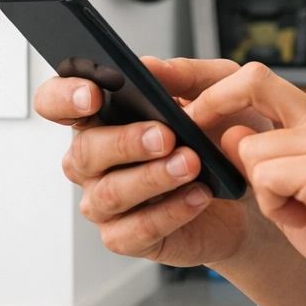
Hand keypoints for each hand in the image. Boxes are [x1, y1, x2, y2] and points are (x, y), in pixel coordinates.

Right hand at [34, 57, 267, 266]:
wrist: (249, 188)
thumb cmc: (222, 135)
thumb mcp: (216, 91)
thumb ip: (184, 75)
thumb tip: (150, 67)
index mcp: (100, 117)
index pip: (55, 103)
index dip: (63, 97)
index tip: (94, 94)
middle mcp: (93, 160)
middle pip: (84, 151)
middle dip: (124, 142)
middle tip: (165, 135)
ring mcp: (105, 202)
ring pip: (110, 193)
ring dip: (152, 177)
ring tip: (191, 163)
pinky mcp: (126, 237)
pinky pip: (136, 230)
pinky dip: (170, 212)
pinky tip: (199, 196)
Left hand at [188, 63, 305, 301]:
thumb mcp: (301, 185)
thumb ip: (266, 158)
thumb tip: (226, 135)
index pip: (255, 78)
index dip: (212, 84)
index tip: (180, 98)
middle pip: (251, 79)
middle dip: (210, 102)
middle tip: (195, 130)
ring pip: (249, 149)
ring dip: (259, 190)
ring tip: (294, 211)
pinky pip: (265, 178)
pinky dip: (274, 207)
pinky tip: (305, 219)